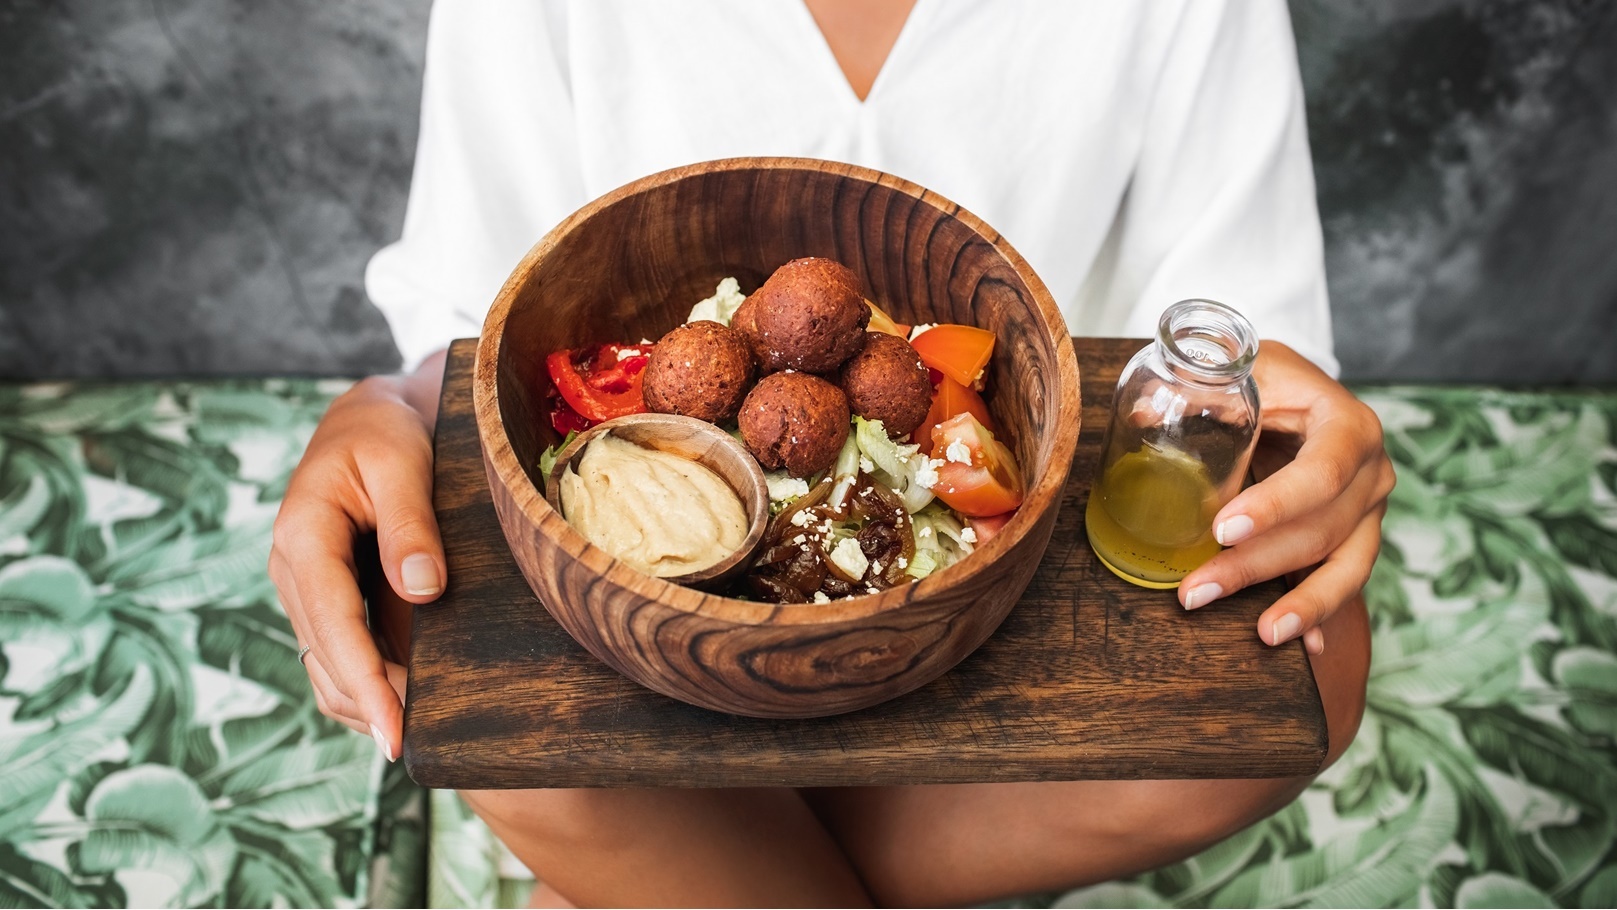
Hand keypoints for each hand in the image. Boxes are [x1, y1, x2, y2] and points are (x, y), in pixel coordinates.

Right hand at [269, 351, 448, 758]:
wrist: (368, 418)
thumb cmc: (386, 433)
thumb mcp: (402, 463)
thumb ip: (412, 524)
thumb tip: (423, 591)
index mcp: (303, 535)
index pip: (334, 625)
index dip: (366, 683)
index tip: (396, 730)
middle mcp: (292, 569)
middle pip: (327, 656)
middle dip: (369, 704)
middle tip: (418, 745)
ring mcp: (303, 587)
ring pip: (326, 665)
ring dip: (364, 700)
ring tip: (415, 732)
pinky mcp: (324, 596)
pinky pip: (335, 653)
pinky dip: (362, 683)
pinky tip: (400, 701)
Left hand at [1178, 342, 1393, 654]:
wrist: (1307, 399)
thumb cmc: (1274, 383)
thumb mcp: (1248, 370)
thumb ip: (1204, 389)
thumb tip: (1137, 414)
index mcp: (1350, 427)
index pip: (1321, 473)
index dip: (1276, 504)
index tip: (1223, 529)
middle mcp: (1372, 474)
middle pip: (1322, 529)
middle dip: (1255, 565)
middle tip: (1196, 590)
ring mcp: (1370, 514)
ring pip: (1343, 567)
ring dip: (1299, 603)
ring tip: (1263, 635)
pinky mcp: (1357, 541)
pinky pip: (1343, 583)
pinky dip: (1324, 616)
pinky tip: (1307, 648)